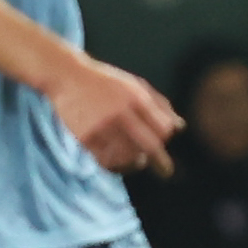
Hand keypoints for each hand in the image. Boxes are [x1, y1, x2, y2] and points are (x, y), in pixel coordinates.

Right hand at [48, 52, 181, 175]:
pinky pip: (106, 160)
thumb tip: (180, 128)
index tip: (163, 143)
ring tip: (136, 161)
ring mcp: (102, 126)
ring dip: (135, 161)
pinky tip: (117, 160)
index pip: (163, 129)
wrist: (66, 76)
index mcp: (136, 98)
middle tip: (166, 172)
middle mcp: (121, 113)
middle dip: (161, 162)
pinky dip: (116, 164)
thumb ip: (159, 104)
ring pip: (128, 156)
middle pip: (149, 146)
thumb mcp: (135, 85)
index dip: (166, 138)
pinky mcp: (86, 137)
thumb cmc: (105, 81)